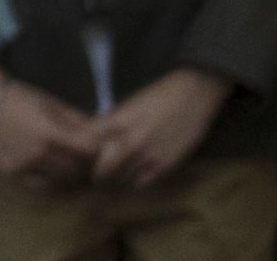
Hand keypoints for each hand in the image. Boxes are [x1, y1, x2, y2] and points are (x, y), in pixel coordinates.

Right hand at [0, 73, 101, 190]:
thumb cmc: (19, 97)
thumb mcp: (51, 103)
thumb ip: (76, 120)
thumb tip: (101, 133)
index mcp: (51, 132)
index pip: (89, 151)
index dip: (98, 149)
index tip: (99, 146)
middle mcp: (39, 154)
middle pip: (78, 170)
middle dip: (88, 165)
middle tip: (89, 160)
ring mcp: (25, 167)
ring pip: (62, 183)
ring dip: (73, 178)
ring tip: (76, 169)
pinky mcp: (14, 174)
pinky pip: (42, 189)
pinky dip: (54, 186)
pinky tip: (58, 178)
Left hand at [89, 67, 228, 188]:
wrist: (193, 93)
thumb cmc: (160, 95)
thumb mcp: (129, 105)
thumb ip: (113, 123)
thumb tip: (97, 138)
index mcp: (118, 122)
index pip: (89, 144)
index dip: (83, 151)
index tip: (83, 154)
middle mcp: (131, 141)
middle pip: (103, 169)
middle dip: (98, 171)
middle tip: (97, 171)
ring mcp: (149, 155)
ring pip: (122, 178)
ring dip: (117, 177)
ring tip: (116, 173)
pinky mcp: (166, 165)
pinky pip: (142, 183)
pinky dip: (135, 181)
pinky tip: (136, 173)